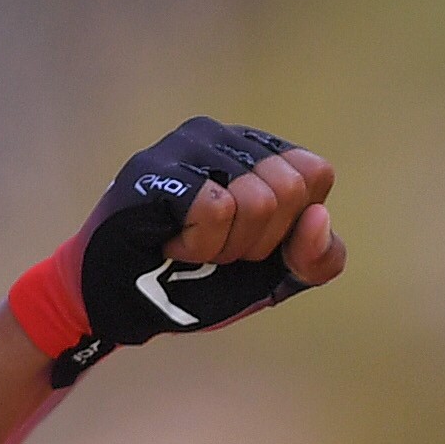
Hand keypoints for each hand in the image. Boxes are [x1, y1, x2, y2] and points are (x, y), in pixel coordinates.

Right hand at [65, 117, 344, 354]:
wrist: (125, 307)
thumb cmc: (196, 282)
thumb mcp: (276, 278)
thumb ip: (319, 257)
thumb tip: (319, 215)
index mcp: (258, 152)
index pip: (315, 174)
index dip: (290, 227)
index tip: (251, 242)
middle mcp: (224, 135)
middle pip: (289, 188)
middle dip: (257, 241)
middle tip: (217, 248)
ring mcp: (187, 144)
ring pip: (256, 200)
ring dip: (225, 248)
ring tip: (191, 246)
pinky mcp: (155, 168)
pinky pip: (216, 209)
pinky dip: (199, 245)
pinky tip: (170, 242)